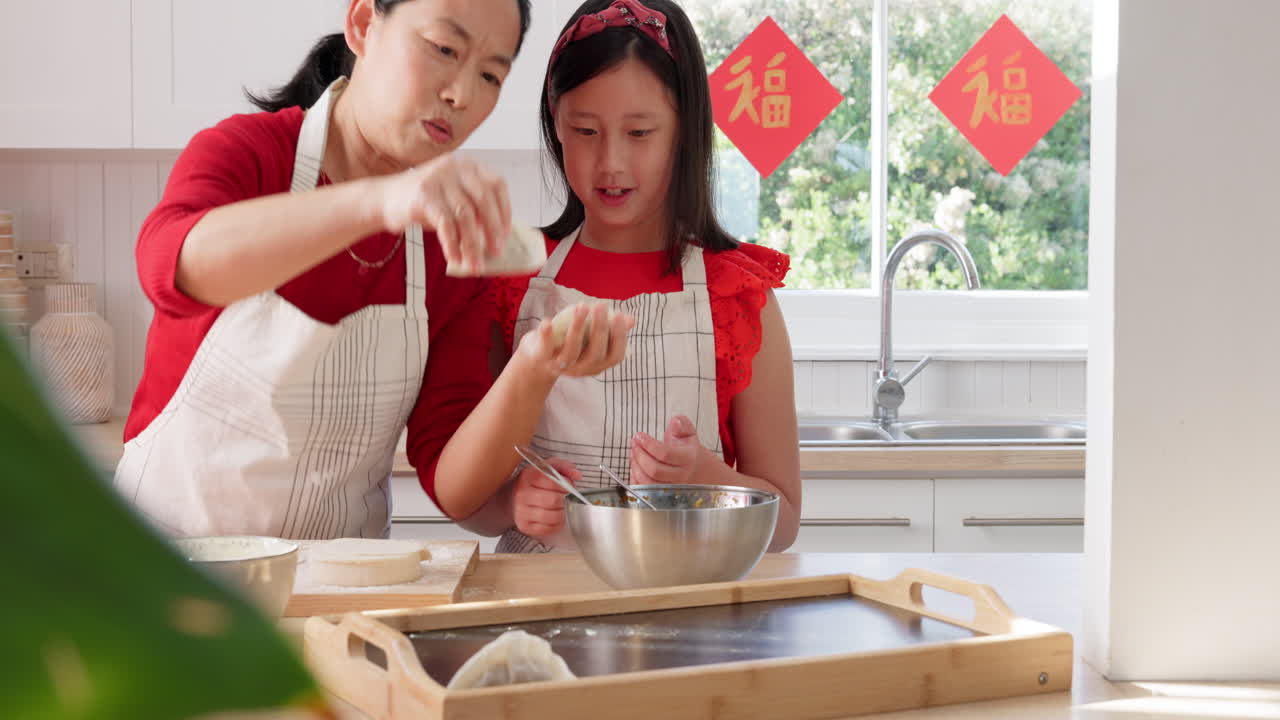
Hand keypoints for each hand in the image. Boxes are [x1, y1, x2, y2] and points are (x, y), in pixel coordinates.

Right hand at [376, 153, 511, 271]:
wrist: (384, 199)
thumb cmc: (425, 203)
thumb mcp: (453, 200)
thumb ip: (474, 211)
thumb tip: (497, 238)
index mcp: (467, 165)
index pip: (496, 184)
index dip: (504, 210)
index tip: (506, 234)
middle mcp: (454, 167)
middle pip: (483, 200)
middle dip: (493, 230)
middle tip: (496, 252)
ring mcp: (438, 178)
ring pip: (465, 216)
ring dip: (472, 244)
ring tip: (474, 264)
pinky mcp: (424, 194)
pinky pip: (445, 224)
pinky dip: (453, 245)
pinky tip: (455, 259)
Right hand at [511, 457, 581, 539]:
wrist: (511, 498)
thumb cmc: (533, 483)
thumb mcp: (546, 468)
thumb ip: (563, 467)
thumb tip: (577, 475)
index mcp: (528, 476)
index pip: (553, 482)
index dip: (566, 485)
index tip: (569, 487)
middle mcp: (522, 494)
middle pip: (553, 500)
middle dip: (565, 500)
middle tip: (566, 499)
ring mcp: (522, 511)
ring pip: (551, 516)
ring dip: (562, 514)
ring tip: (562, 509)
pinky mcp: (524, 526)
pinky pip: (547, 530)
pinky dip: (556, 525)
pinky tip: (556, 519)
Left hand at [514, 302, 634, 381]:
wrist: (539, 360)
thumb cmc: (572, 344)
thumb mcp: (591, 338)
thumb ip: (609, 330)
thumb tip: (632, 319)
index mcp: (598, 364)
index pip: (615, 356)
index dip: (619, 337)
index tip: (620, 315)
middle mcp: (582, 369)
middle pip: (595, 354)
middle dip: (600, 328)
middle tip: (601, 305)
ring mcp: (562, 367)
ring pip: (571, 352)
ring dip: (577, 328)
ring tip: (581, 306)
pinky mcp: (543, 360)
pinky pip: (545, 349)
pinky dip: (546, 336)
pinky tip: (548, 321)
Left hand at [630, 415, 702, 484]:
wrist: (703, 474)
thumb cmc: (691, 453)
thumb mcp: (690, 434)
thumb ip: (682, 425)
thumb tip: (676, 422)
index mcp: (688, 459)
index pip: (665, 454)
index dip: (648, 444)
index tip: (639, 435)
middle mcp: (681, 476)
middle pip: (654, 470)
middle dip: (639, 454)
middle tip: (634, 442)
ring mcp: (671, 488)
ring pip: (647, 482)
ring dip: (635, 466)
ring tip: (634, 452)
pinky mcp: (662, 495)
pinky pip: (644, 491)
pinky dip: (635, 478)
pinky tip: (635, 465)